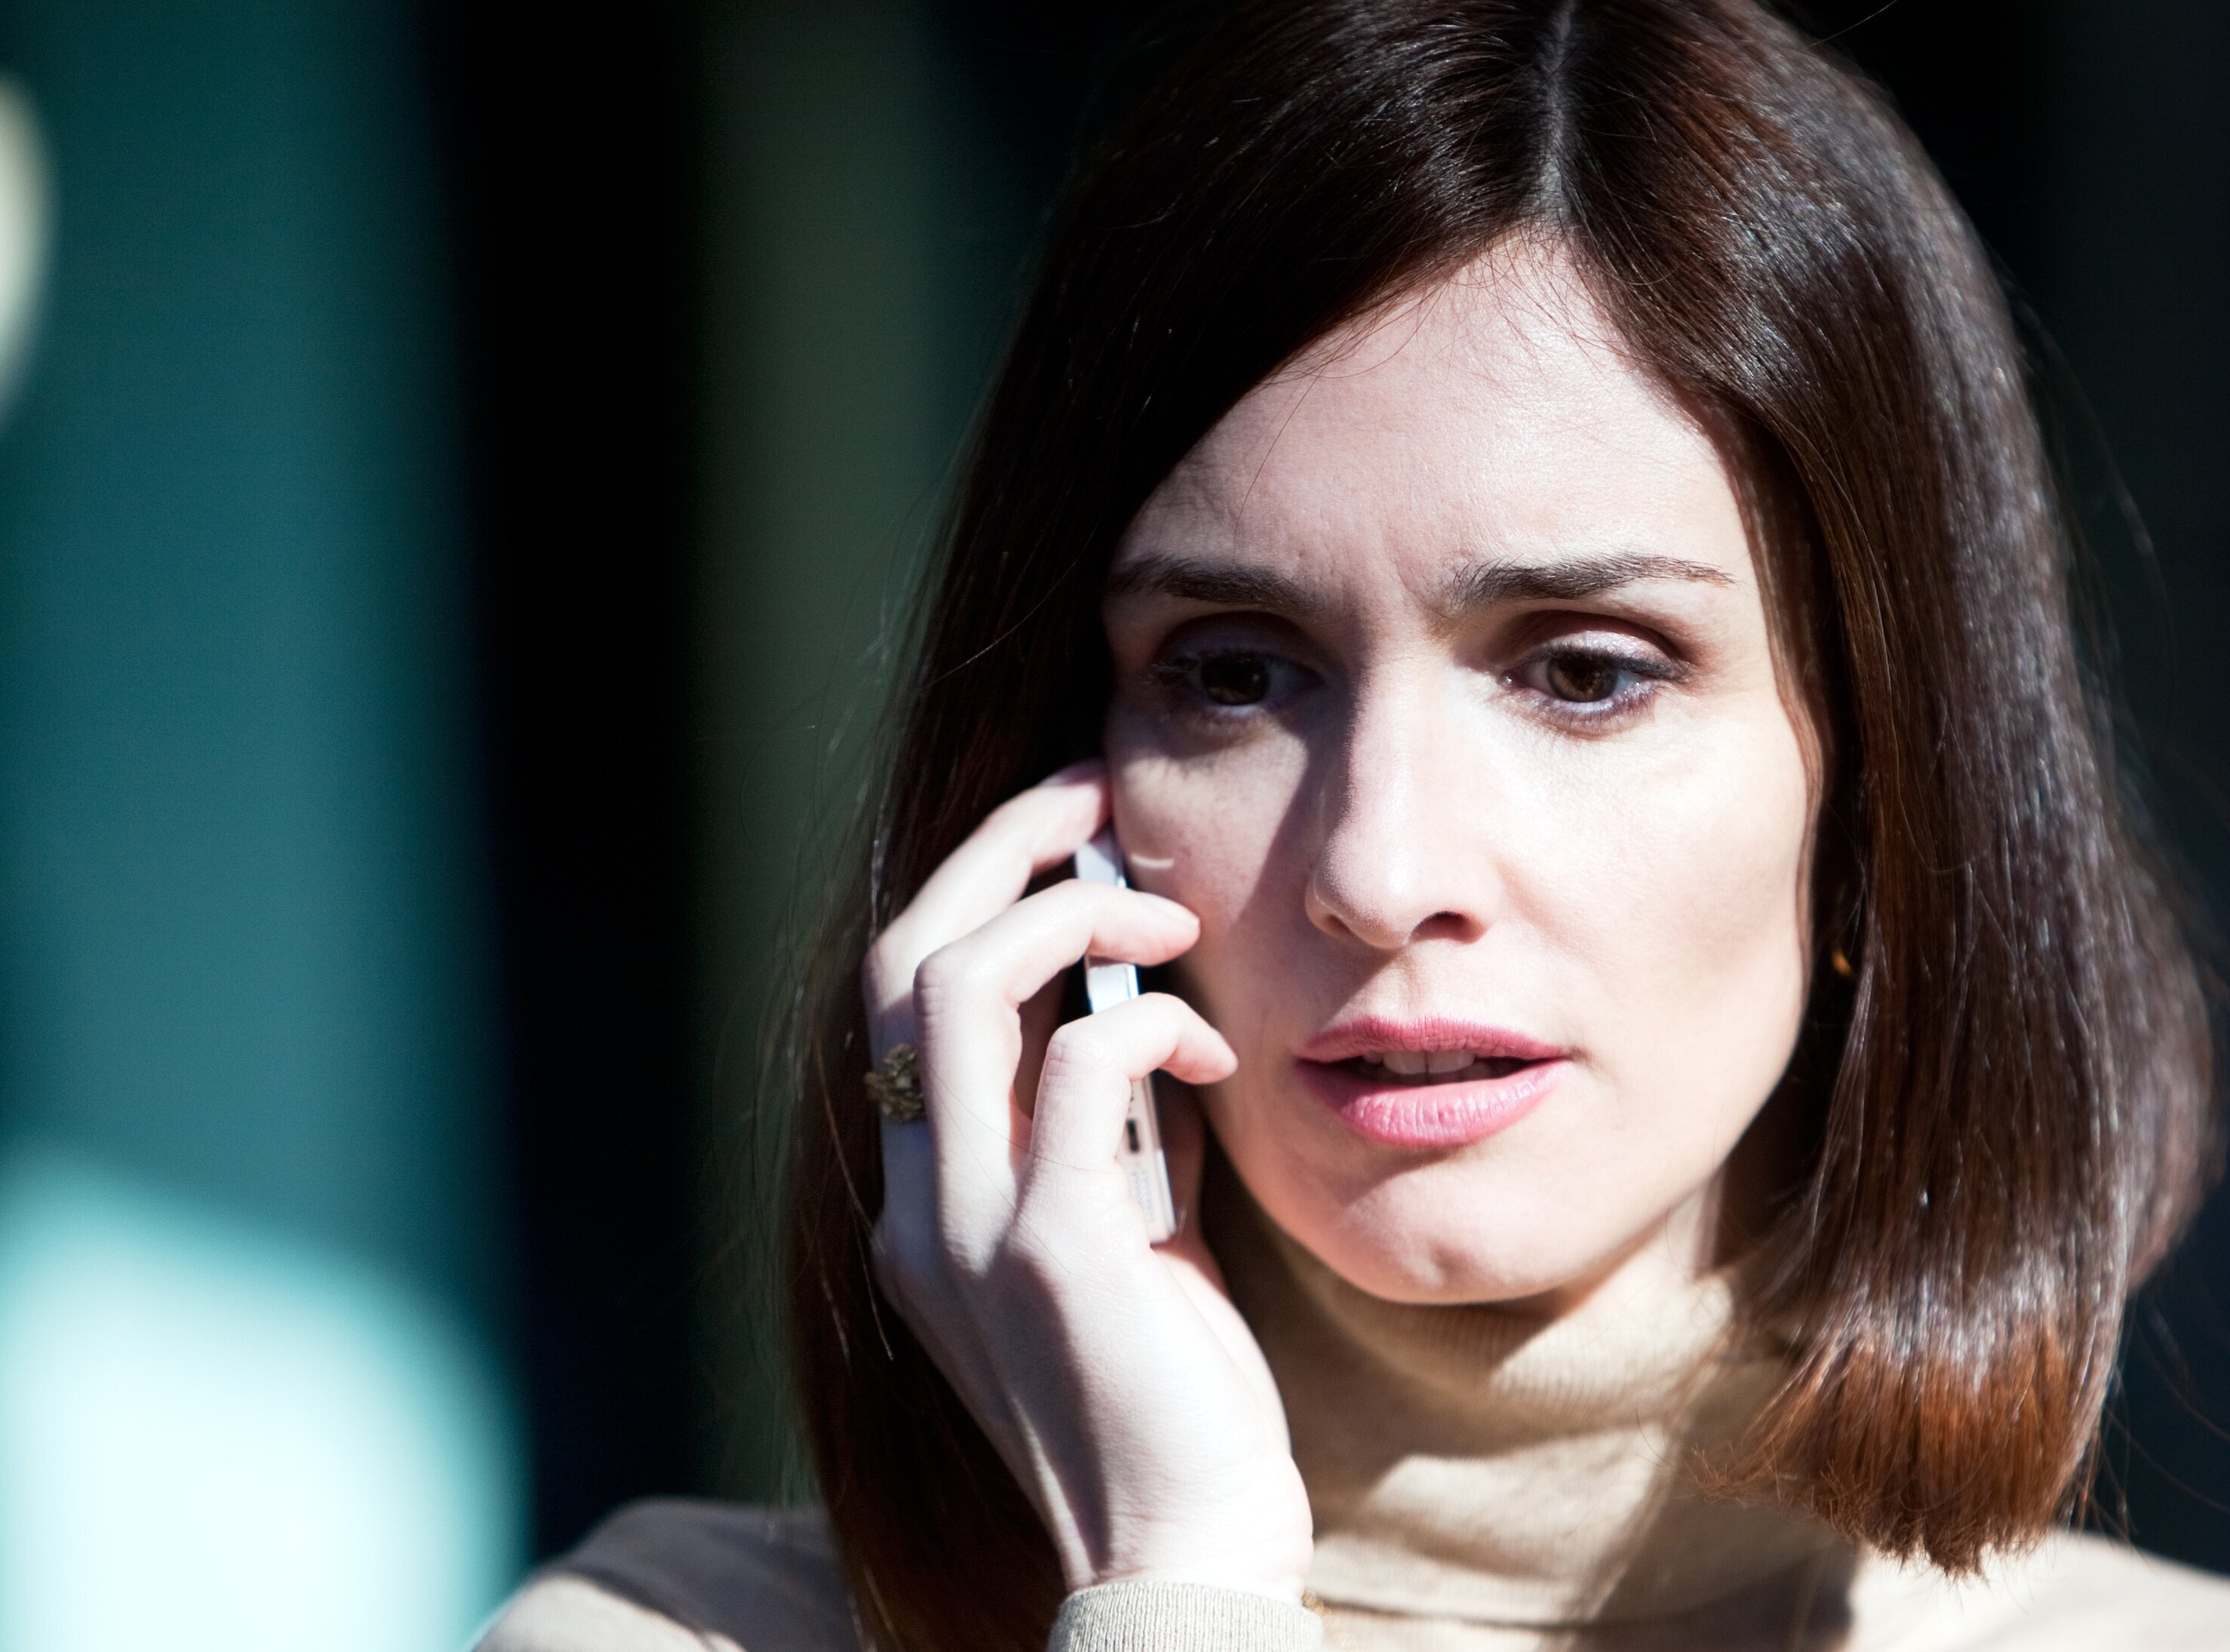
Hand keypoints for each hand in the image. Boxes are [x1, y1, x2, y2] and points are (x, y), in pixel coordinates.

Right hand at [861, 761, 1312, 1601]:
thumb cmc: (1172, 1400)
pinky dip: (1149, 1023)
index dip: (979, 887)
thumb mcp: (1132, 1236)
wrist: (1182, 1552)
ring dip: (1066, 913)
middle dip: (1002, 850)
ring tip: (1164, 914)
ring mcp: (966, 1230)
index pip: (901, 999)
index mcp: (921, 1204)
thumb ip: (1117, 1132)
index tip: (1074, 831)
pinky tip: (1211, 1051)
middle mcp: (916, 1208)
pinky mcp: (1052, 1253)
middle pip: (903, 960)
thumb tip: (1147, 1015)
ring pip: (952, 987)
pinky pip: (1080, 1067)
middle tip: (1100, 794)